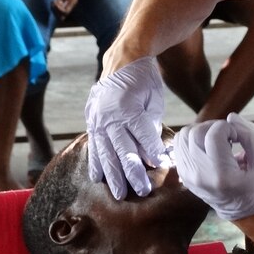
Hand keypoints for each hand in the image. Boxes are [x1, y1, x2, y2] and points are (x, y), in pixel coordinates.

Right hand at [85, 57, 168, 198]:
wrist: (123, 59)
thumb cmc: (145, 81)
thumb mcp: (154, 101)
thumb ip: (152, 127)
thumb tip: (152, 155)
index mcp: (129, 109)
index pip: (144, 137)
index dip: (154, 153)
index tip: (162, 167)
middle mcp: (110, 116)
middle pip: (123, 150)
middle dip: (134, 173)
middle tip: (143, 191)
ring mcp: (98, 119)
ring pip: (106, 153)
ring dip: (114, 175)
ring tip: (120, 194)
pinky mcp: (91, 120)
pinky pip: (93, 146)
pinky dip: (96, 163)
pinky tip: (98, 178)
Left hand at [174, 112, 253, 220]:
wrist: (238, 207)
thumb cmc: (253, 182)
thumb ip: (252, 134)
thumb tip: (231, 117)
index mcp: (221, 174)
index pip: (215, 135)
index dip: (228, 128)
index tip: (237, 138)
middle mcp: (199, 174)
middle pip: (197, 132)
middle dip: (214, 127)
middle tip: (227, 136)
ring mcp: (187, 174)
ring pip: (184, 134)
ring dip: (201, 130)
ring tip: (215, 140)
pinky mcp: (181, 172)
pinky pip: (179, 144)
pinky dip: (192, 138)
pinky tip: (205, 145)